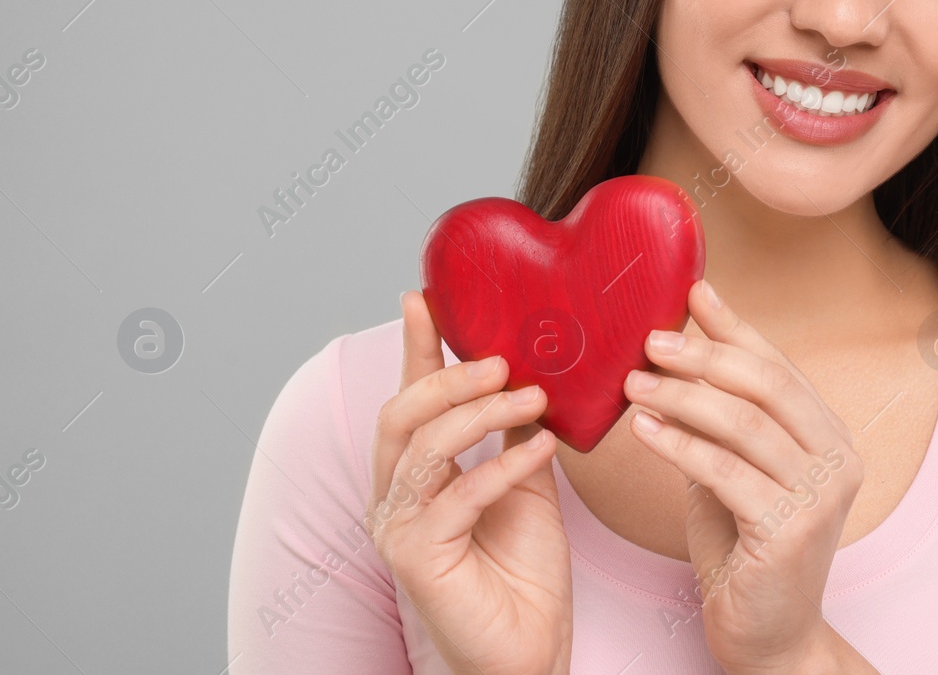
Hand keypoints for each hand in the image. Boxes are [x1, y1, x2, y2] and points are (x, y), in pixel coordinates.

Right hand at [365, 291, 573, 674]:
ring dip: (481, 414)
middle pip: (402, 413)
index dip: (416, 346)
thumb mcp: (525, 479)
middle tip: (502, 360)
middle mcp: (394, 495)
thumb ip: (516, 429)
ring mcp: (399, 527)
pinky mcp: (418, 556)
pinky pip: (458, 495)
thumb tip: (531, 371)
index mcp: (414, 472)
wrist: (529, 648)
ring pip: (425, 447)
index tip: (424, 297)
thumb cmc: (523, 570)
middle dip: (450, 377)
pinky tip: (543, 449)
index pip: (409, 396)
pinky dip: (502, 465)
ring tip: (533, 396)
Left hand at [622, 279, 863, 672]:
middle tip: (651, 339)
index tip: (691, 293)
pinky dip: (679, 445)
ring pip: (745, 423)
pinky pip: (726, 471)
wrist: (767, 635)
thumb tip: (681, 347)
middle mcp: (838, 459)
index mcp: (830, 436)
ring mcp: (820, 495)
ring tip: (634, 383)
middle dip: (705, 354)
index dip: (734, 327)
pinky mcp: (791, 529)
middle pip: (767, 385)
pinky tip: (644, 429)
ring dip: (682, 396)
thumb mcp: (731, 468)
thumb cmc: (744, 548)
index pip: (779, 366)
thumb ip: (718, 415)